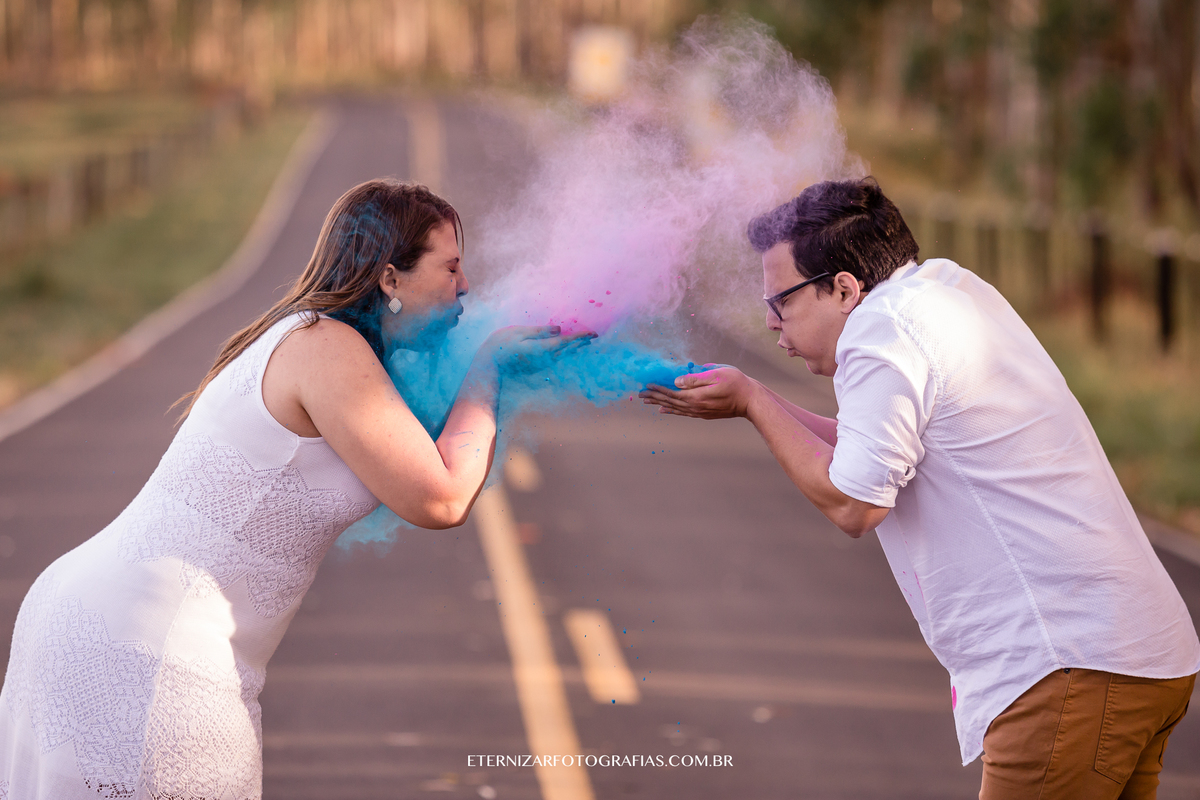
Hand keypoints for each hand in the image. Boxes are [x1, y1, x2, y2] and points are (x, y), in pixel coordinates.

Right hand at [483, 325, 595, 374]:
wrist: (488, 366)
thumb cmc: (501, 346)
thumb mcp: (520, 333)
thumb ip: (540, 331)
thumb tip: (559, 330)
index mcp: (541, 349)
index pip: (565, 342)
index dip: (580, 336)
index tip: (592, 333)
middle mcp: (544, 359)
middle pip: (567, 350)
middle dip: (580, 343)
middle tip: (593, 337)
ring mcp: (540, 365)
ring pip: (561, 355)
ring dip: (573, 348)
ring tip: (583, 342)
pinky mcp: (535, 367)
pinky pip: (554, 358)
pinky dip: (563, 352)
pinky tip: (565, 348)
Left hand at [638, 365, 756, 419]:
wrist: (750, 401)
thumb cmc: (736, 383)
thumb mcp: (717, 374)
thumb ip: (695, 378)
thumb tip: (677, 381)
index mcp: (696, 396)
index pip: (671, 392)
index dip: (658, 388)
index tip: (645, 385)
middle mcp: (694, 406)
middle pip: (669, 401)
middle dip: (654, 397)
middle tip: (639, 395)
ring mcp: (699, 412)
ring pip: (674, 408)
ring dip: (660, 404)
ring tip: (647, 402)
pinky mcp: (704, 414)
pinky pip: (682, 413)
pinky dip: (671, 411)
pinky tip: (665, 410)